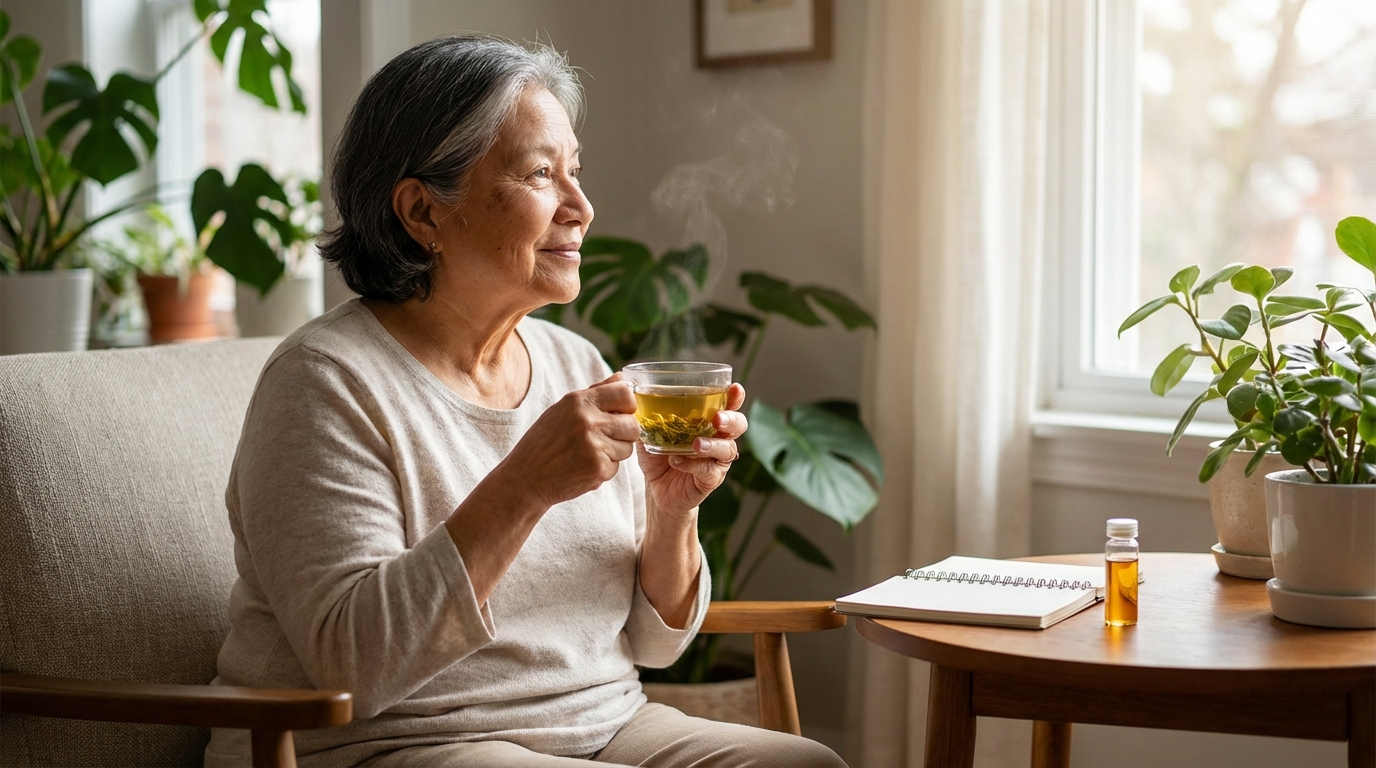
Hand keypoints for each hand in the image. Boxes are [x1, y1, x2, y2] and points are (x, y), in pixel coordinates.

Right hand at [504, 373, 639, 507]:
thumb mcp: (563, 409)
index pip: (625, 394)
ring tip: (589, 453)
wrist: (526, 479)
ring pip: (628, 448)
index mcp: (578, 401)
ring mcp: (594, 446)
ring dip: (614, 453)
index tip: (620, 414)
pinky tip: (583, 467)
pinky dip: (604, 469)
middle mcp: (588, 421)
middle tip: (603, 439)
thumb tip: (623, 377)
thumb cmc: (544, 442)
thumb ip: (596, 392)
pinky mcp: (598, 469)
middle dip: (624, 433)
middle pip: (632, 424)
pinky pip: (617, 467)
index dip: (628, 405)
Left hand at [638, 383, 746, 517]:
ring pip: (727, 449)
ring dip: (713, 444)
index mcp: (708, 422)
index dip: (734, 397)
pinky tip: (676, 460)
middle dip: (731, 419)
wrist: (657, 489)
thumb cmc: (659, 456)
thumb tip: (631, 393)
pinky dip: (692, 464)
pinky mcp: (710, 479)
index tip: (734, 388)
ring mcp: (717, 460)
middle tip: (717, 419)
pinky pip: (708, 470)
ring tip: (696, 443)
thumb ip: (647, 415)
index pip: (728, 405)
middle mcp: (719, 439)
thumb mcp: (652, 433)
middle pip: (738, 425)